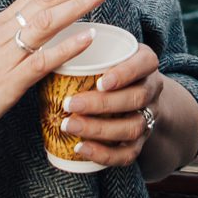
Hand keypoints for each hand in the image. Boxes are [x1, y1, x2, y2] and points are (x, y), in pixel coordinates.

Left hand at [60, 44, 164, 168]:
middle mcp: (152, 89)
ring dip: (99, 129)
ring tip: (68, 126)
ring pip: (132, 127)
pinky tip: (80, 148)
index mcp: (146, 63)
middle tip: (69, 105)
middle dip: (102, 104)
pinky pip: (128, 154)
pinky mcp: (141, 141)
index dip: (125, 74)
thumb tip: (46, 43)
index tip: (100, 81)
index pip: (144, 64)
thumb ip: (86, 46)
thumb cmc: (111, 66)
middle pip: (136, 98)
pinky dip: (104, 154)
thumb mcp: (108, 49)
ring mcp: (148, 117)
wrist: (137, 94)